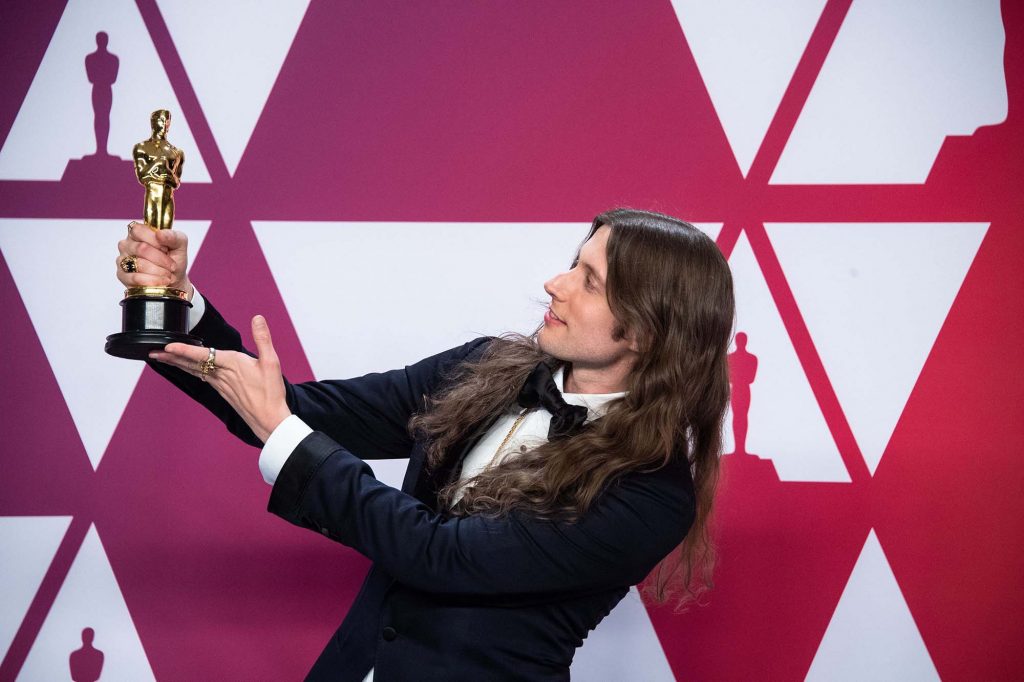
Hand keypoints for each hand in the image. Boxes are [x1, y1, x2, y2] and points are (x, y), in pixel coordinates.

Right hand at [116, 221, 191, 295]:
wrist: (174, 280)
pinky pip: (135, 278)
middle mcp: (126, 244)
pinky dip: (152, 281)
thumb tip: (160, 234)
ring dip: (159, 271)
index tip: (167, 249)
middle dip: (161, 259)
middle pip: (141, 248)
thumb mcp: (180, 245)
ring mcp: (122, 260)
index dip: (156, 241)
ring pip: (139, 264)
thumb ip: (173, 236)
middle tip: (172, 266)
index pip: (139, 231)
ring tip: (169, 275)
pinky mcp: (122, 276)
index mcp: (138, 233)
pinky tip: (162, 282)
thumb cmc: (174, 259)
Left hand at [148, 315, 291, 442]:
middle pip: (191, 364)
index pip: (202, 355)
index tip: (168, 346)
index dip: (184, 350)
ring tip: (162, 358)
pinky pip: (201, 377)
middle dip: (170, 358)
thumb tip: (258, 318)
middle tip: (152, 352)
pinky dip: (190, 370)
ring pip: (194, 371)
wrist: (269, 419)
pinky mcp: (222, 391)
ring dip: (177, 364)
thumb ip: (263, 338)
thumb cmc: (270, 393)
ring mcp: (220, 384)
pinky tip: (188, 369)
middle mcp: (221, 375)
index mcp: (232, 364)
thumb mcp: (271, 362)